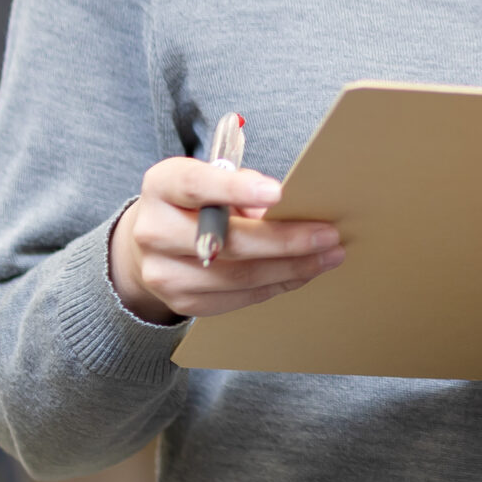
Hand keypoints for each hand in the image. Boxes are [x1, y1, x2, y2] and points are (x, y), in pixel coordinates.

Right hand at [107, 156, 344, 323]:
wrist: (154, 241)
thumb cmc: (197, 201)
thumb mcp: (213, 179)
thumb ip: (244, 186)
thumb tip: (291, 207)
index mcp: (162, 186)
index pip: (196, 185)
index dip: (237, 189)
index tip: (278, 193)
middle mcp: (154, 231)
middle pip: (227, 242)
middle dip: (285, 240)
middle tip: (327, 235)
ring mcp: (163, 273)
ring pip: (238, 276)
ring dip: (290, 268)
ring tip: (327, 257)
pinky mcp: (181, 302)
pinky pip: (237, 298)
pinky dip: (276, 285)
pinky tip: (301, 273)